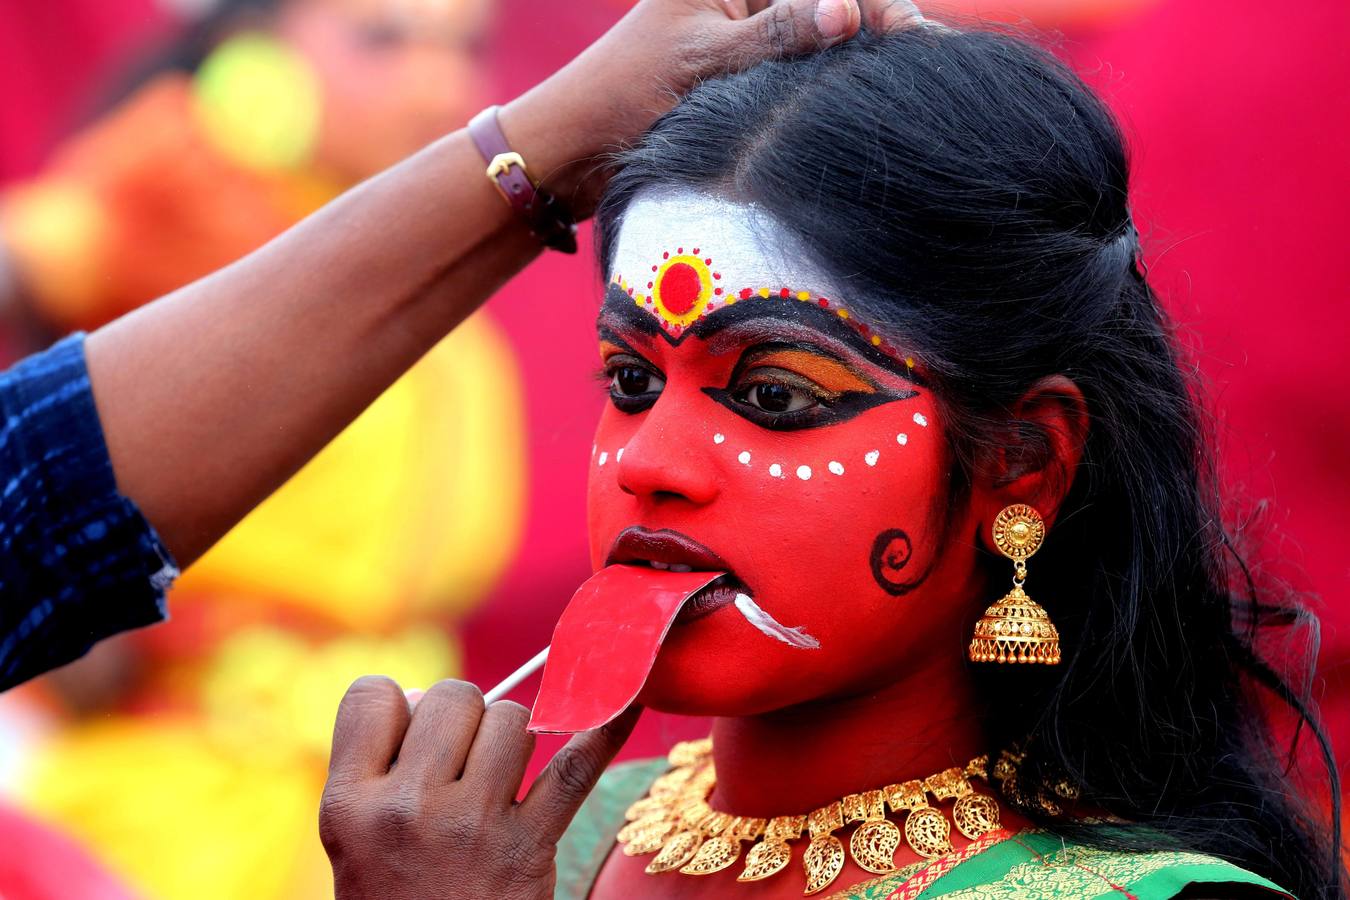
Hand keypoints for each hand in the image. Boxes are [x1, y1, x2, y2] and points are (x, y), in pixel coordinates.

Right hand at [319, 676, 640, 899]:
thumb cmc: (395, 899)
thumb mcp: (352, 840)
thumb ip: (378, 766)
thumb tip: (422, 692)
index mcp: (349, 803)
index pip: (373, 695)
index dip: (398, 706)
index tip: (410, 734)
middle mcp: (407, 808)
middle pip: (455, 697)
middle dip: (465, 718)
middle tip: (460, 764)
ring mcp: (472, 825)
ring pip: (512, 719)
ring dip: (512, 738)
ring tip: (496, 783)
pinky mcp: (530, 846)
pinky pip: (575, 767)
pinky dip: (606, 730)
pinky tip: (629, 698)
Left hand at [502, 0, 925, 214]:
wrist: (578, 147)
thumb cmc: (626, 94)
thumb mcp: (706, 62)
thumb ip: (777, 36)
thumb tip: (845, 15)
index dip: (869, 3)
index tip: (908, 31)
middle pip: (828, 3)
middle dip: (874, 24)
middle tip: (923, 55)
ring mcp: (746, 33)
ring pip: (821, 39)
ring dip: (856, 59)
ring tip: (906, 82)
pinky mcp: (745, 72)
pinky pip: (801, 69)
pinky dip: (832, 83)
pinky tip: (867, 99)